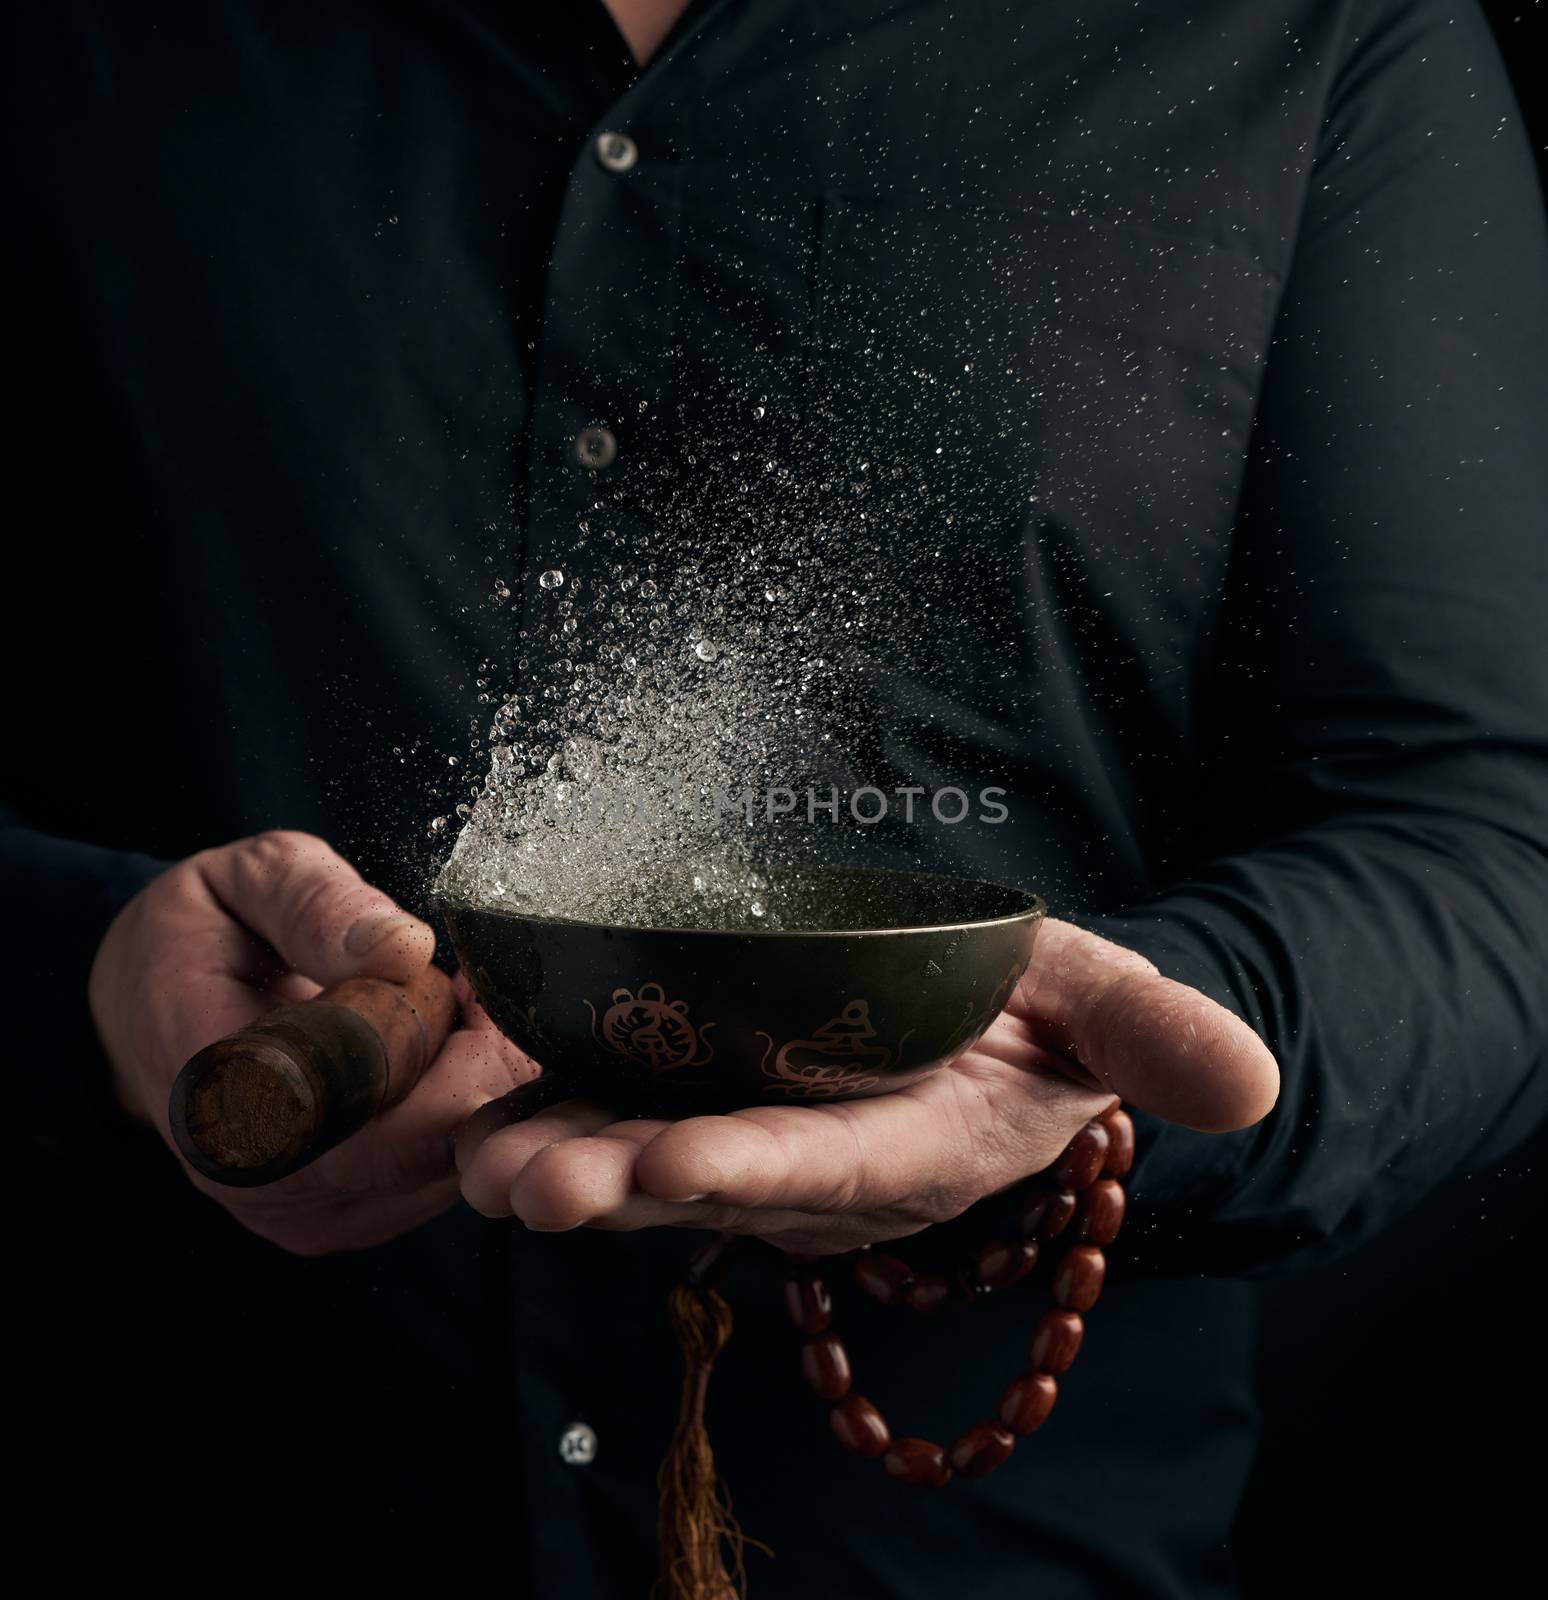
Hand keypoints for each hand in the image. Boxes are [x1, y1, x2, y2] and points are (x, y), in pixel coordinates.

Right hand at [91, 830, 532, 1253]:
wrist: (144, 1007)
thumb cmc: (201, 933)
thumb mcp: (248, 880)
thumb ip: (317, 903)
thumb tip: (404, 948)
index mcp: (224, 1099)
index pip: (372, 1124)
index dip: (455, 1061)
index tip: (474, 986)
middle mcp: (263, 1183)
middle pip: (428, 1151)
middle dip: (480, 1067)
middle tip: (478, 987)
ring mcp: (308, 1213)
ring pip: (446, 1167)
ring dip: (474, 1089)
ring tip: (447, 1008)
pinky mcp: (346, 1216)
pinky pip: (438, 1175)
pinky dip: (462, 1111)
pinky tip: (442, 1049)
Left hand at [455, 918, 1278, 1253]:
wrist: (990, 1024)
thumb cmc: (1040, 1013)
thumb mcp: (1101, 1004)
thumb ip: (1156, 1037)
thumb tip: (1247, 1080)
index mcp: (914, 1146)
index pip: (830, 1169)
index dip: (755, 1168)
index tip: (672, 1164)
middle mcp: (818, 1165)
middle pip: (707, 1183)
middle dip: (616, 1184)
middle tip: (521, 1179)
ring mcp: (752, 1137)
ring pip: (643, 1159)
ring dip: (558, 1157)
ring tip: (476, 1157)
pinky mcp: (702, 1095)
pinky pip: (619, 1107)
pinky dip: (550, 1104)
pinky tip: (475, 1092)